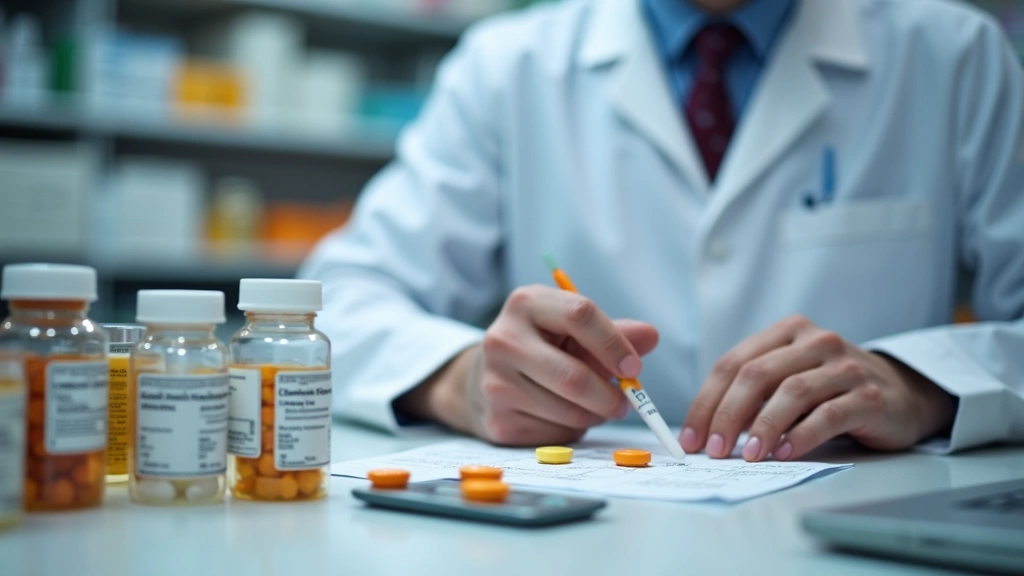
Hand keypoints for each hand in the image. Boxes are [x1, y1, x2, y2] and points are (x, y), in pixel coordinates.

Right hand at [397, 285, 658, 444]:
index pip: (580, 314)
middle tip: (625, 403)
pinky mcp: (497, 420)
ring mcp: (495, 382)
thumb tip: (650, 336)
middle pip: (573, 376)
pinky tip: (561, 416)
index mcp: (526, 303)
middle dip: (609, 396)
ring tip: (592, 407)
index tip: (634, 368)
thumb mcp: (573, 331)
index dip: (614, 344)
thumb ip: (613, 333)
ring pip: (568, 410)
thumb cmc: (542, 347)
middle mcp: (503, 339)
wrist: (483, 378)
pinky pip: (553, 434)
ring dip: (592, 415)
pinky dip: (570, 430)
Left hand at [679, 315, 955, 461]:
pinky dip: (801, 435)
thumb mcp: (790, 377)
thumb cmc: (833, 389)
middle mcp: (815, 341)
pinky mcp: (869, 395)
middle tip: (714, 450)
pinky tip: (784, 453)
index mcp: (786, 332)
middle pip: (757, 375)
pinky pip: (828, 414)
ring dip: (763, 427)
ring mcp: (844, 366)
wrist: (903, 394)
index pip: (733, 363)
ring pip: (791, 392)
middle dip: (727, 415)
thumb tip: (708, 430)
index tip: (692, 437)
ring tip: (748, 456)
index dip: (707, 401)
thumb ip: (754, 393)